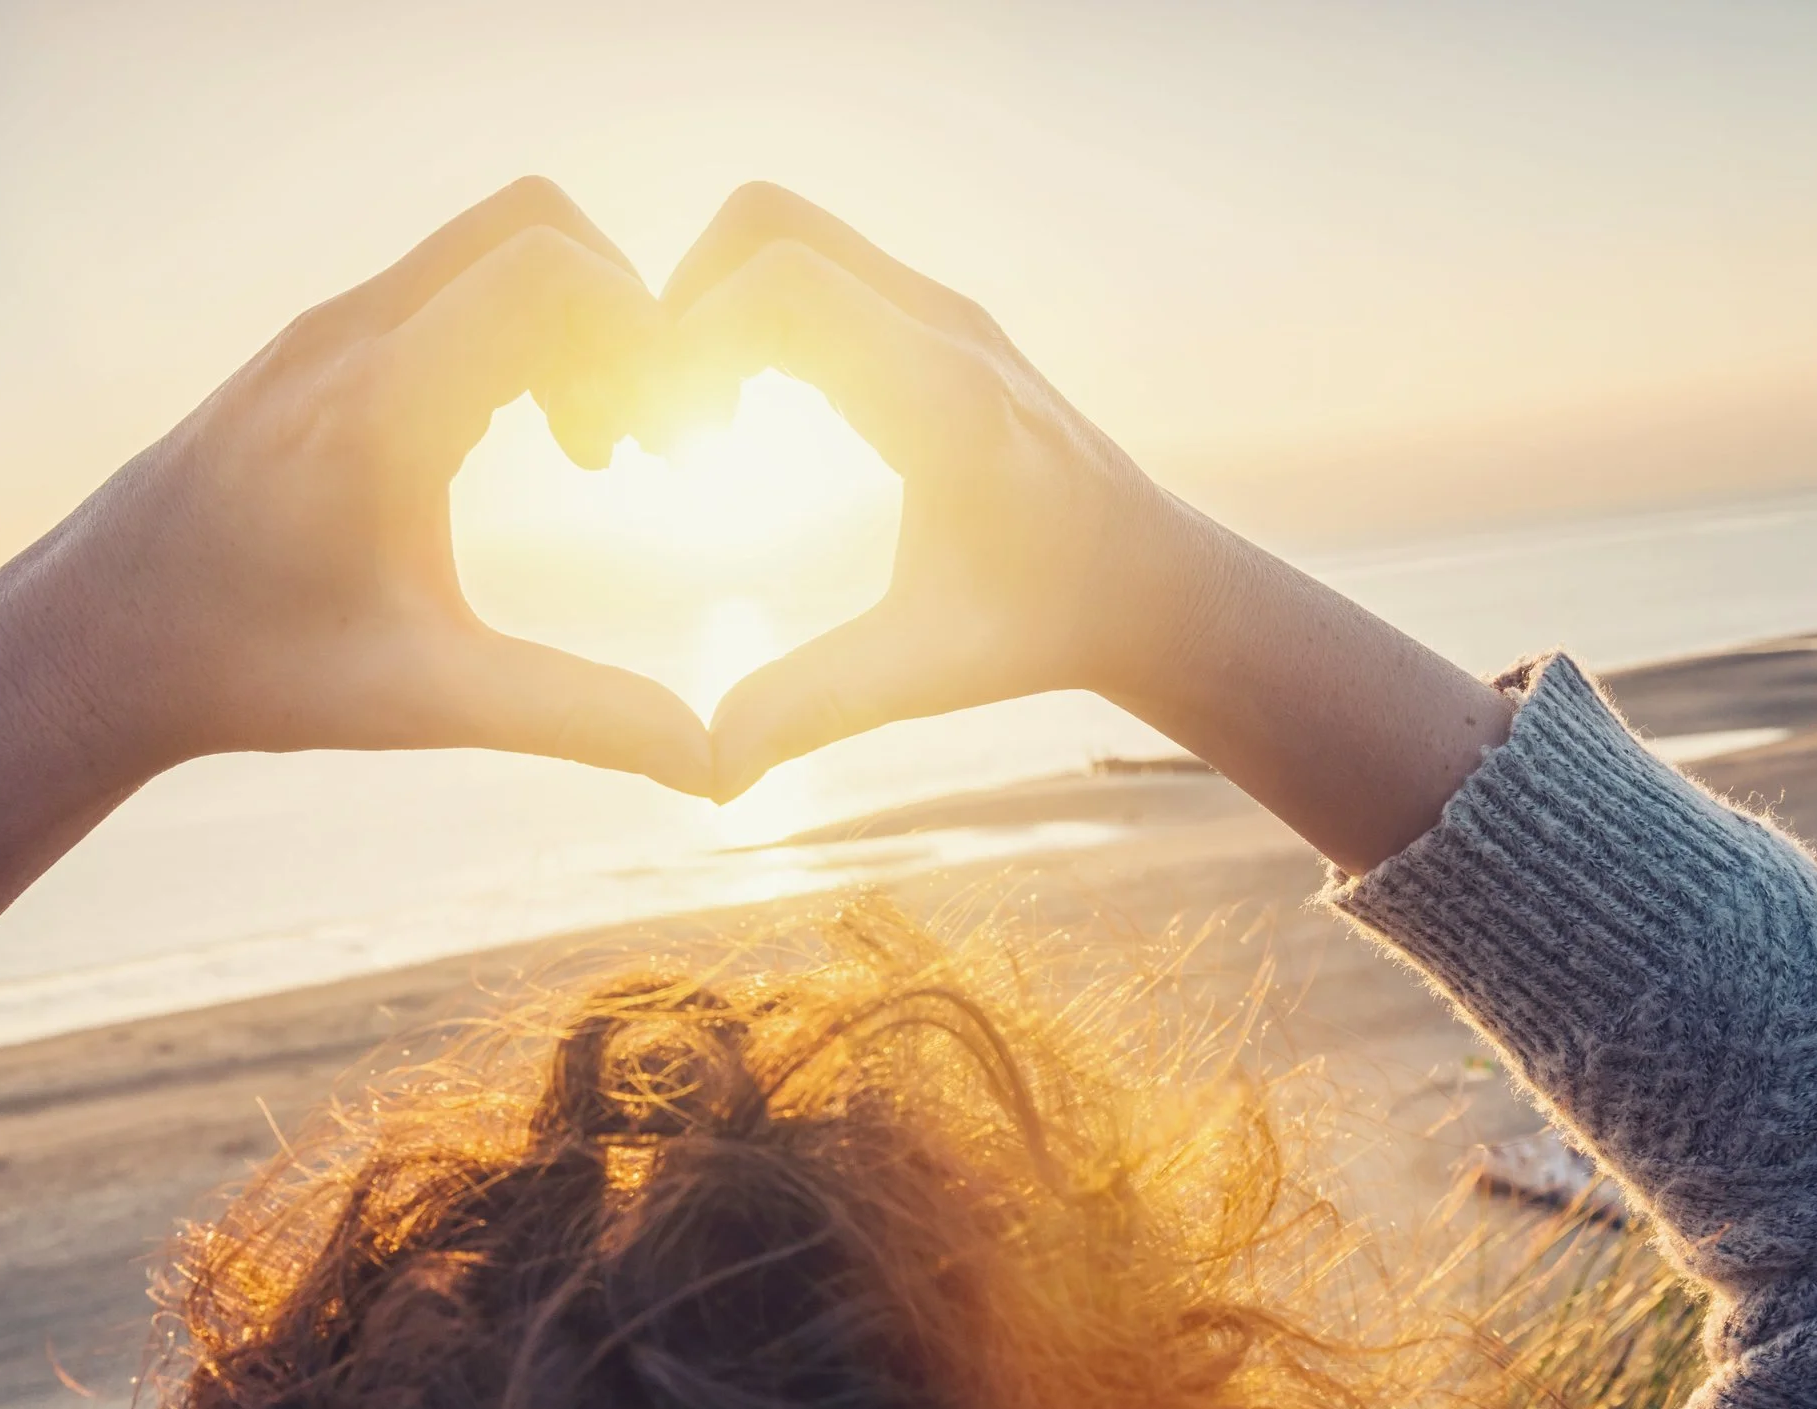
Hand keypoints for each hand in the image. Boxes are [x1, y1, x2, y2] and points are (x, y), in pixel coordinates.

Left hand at [31, 176, 708, 787]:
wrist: (93, 642)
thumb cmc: (254, 673)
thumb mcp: (429, 702)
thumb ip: (579, 718)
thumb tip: (712, 766)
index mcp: (380, 407)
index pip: (551, 272)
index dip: (643, 335)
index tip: (666, 446)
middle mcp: (349, 338)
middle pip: (533, 226)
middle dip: (620, 312)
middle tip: (638, 436)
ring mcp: (327, 329)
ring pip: (491, 246)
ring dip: (570, 323)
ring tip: (592, 449)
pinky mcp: (318, 343)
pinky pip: (449, 284)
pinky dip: (517, 332)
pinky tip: (529, 438)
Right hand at [655, 183, 1229, 799]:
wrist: (1153, 585)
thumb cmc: (1044, 627)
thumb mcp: (927, 671)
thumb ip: (815, 707)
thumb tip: (710, 778)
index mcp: (940, 393)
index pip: (776, 286)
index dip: (686, 343)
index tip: (665, 447)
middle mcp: (944, 325)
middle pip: (765, 222)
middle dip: (682, 303)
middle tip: (664, 422)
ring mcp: (943, 310)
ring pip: (785, 233)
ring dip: (714, 307)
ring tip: (697, 428)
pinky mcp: (935, 318)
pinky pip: (815, 268)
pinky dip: (754, 316)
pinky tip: (744, 423)